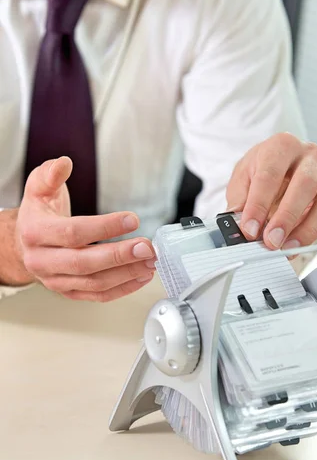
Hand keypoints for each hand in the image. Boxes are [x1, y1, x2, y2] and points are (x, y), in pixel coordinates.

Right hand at [14, 157, 156, 301]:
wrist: (23, 242)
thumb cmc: (38, 214)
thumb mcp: (39, 187)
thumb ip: (51, 174)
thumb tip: (64, 164)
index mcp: (35, 232)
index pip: (73, 232)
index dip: (104, 227)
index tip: (132, 219)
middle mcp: (42, 261)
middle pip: (84, 263)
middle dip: (119, 256)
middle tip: (146, 247)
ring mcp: (55, 280)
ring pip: (94, 283)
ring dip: (126, 274)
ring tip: (150, 262)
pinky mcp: (69, 292)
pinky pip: (98, 296)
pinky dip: (123, 289)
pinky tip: (141, 277)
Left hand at [226, 133, 316, 251]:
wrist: (275, 164)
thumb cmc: (259, 169)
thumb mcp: (241, 180)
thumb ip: (239, 203)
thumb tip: (236, 229)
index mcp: (280, 146)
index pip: (270, 175)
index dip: (259, 205)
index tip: (250, 229)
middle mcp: (307, 155)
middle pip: (304, 184)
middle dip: (286, 217)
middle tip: (271, 240)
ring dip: (306, 228)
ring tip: (286, 247)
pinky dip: (313, 232)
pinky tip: (295, 245)